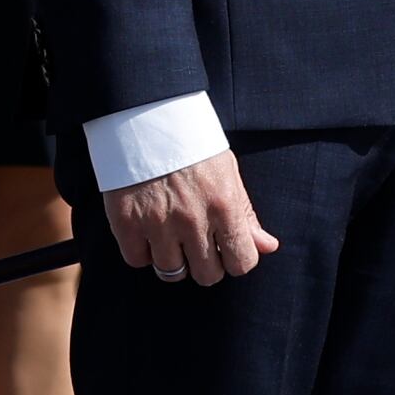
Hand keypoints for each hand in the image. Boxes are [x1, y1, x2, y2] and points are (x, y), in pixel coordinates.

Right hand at [103, 150, 273, 287]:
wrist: (144, 118)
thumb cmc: (191, 146)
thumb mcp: (227, 173)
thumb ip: (245, 214)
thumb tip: (267, 247)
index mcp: (224, 205)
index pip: (242, 263)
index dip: (236, 259)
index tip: (226, 248)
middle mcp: (193, 219)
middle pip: (207, 276)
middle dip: (205, 264)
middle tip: (196, 243)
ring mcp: (157, 223)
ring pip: (171, 271)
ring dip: (172, 258)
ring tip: (169, 234)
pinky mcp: (126, 223)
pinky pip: (137, 260)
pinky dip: (142, 251)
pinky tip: (147, 231)